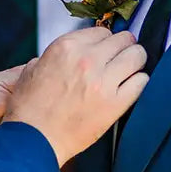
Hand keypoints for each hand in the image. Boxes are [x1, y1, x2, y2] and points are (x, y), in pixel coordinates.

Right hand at [3, 27, 147, 166]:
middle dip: (124, 46)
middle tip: (122, 56)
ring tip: (131, 69)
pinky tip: (131, 87)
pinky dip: (139, 82)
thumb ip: (55, 56)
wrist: (34, 140)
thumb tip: (71, 52)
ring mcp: (103, 81)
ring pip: (137, 55)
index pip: (101, 31)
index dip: (105, 41)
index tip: (106, 49)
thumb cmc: (29, 109)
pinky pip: (141, 82)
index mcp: (66, 48)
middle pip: (123, 39)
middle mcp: (87, 60)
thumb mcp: (32, 70)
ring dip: (136, 60)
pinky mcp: (115, 104)